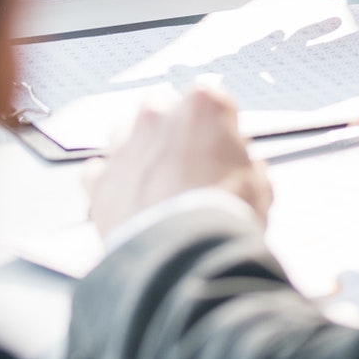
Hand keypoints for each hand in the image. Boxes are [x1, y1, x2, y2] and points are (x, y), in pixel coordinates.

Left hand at [85, 87, 272, 237]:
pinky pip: (101, 172)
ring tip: (160, 188)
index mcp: (202, 106)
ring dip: (142, 154)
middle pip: (165, 110)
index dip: (221, 128)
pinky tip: (130, 203)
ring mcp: (124, 145)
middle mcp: (158, 116)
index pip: (214, 101)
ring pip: (128, 135)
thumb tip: (250, 175)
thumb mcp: (258, 189)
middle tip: (192, 167)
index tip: (227, 148)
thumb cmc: (220, 217)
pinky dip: (113, 184)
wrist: (182, 257)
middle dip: (176, 133)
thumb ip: (249, 170)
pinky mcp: (100, 180)